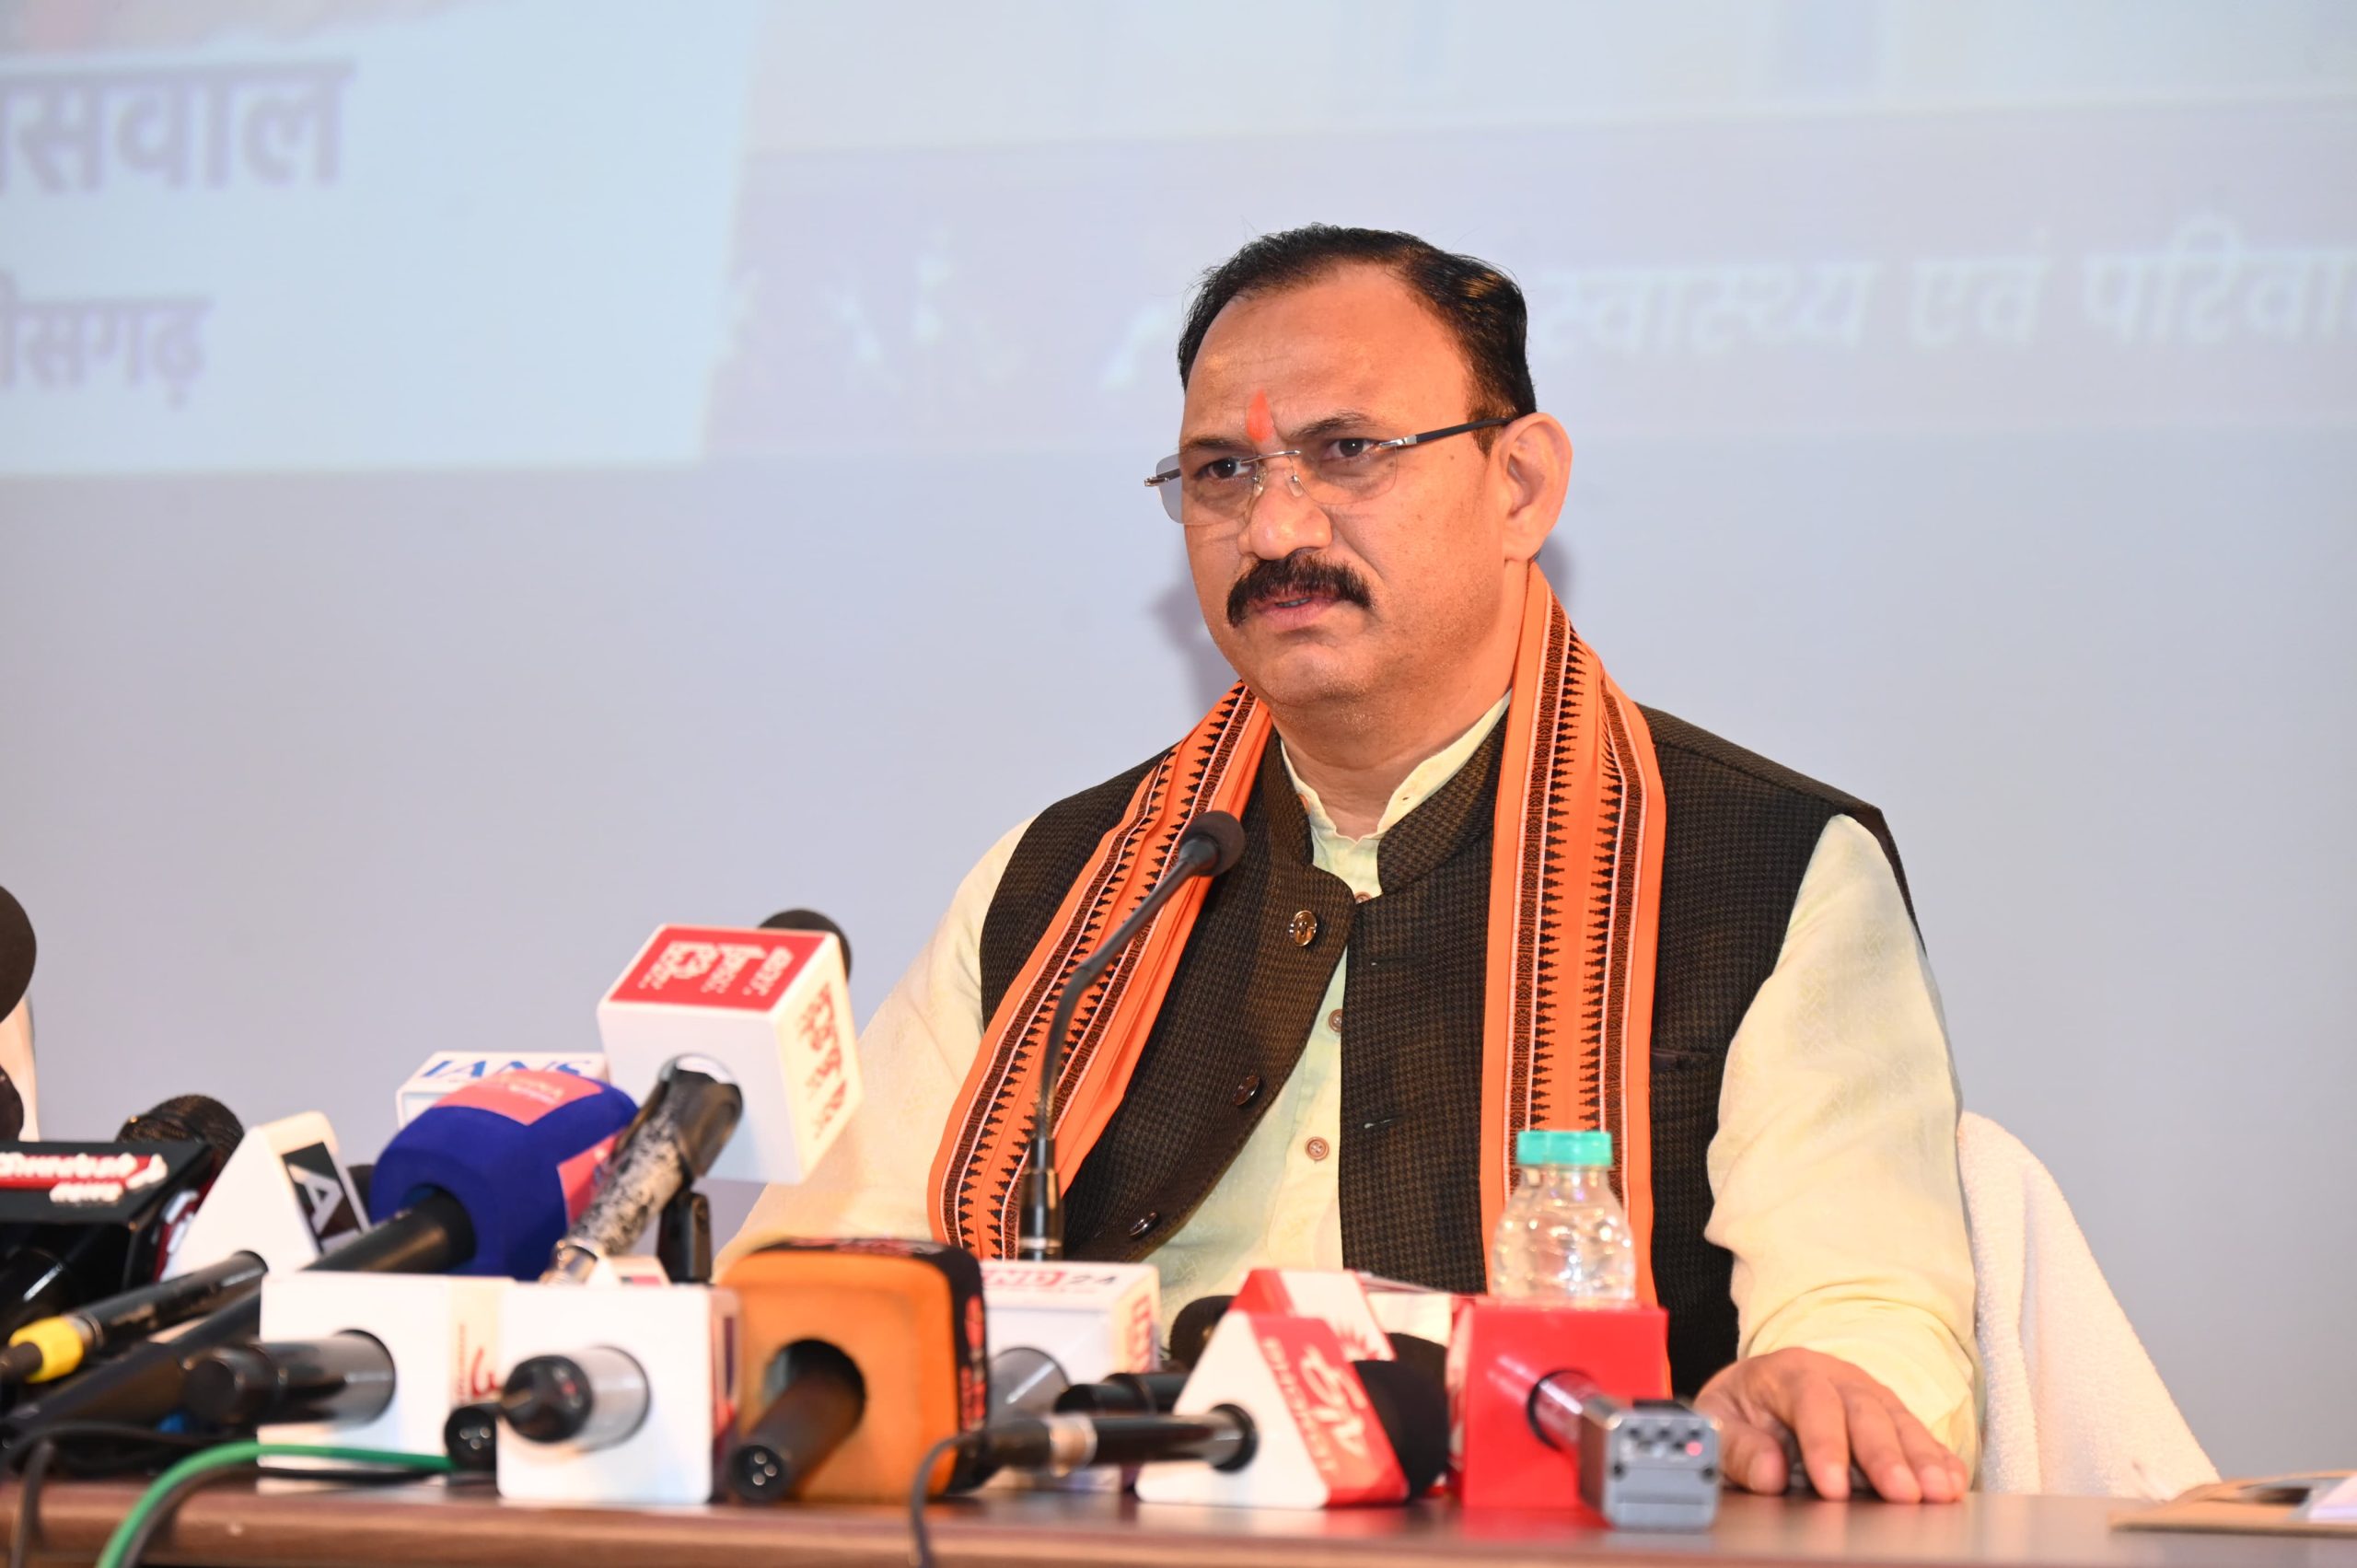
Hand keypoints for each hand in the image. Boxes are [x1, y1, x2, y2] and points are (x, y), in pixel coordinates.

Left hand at [1695, 1347, 1966, 1502]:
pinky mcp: (1891, 1417)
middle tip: (1901, 1495)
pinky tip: (1952, 1482)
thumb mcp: (1718, 1421)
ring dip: (1921, 1458)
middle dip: (1884, 1455)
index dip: (1824, 1445)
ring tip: (1938, 1493)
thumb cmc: (1738, 1411)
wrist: (1755, 1391)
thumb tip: (1770, 1472)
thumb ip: (1738, 1448)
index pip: (1810, 1403)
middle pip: (1864, 1411)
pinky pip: (1919, 1435)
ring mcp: (1869, 1394)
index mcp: (1787, 1372)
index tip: (1832, 1488)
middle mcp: (1835, 1377)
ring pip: (1898, 1420)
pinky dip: (1937, 1458)